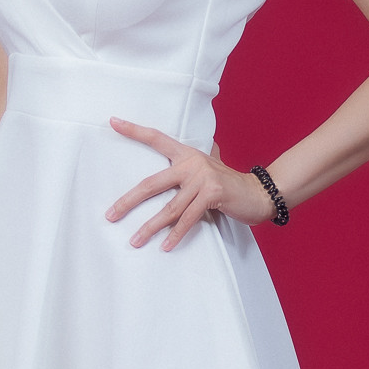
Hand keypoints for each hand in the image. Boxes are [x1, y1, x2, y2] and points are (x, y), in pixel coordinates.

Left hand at [105, 119, 275, 250]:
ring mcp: (203, 178)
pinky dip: (176, 234)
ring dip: (150, 227)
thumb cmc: (227, 184)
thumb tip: (168, 168)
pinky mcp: (213, 194)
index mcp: (186, 154)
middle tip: (110, 215)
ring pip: (169, 208)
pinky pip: (188, 219)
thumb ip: (187, 167)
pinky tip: (165, 246)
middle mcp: (192, 163)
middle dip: (129, 201)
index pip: (156, 139)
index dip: (134, 130)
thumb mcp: (205, 169)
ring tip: (135, 241)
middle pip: (151, 184)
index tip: (112, 122)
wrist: (258, 193)